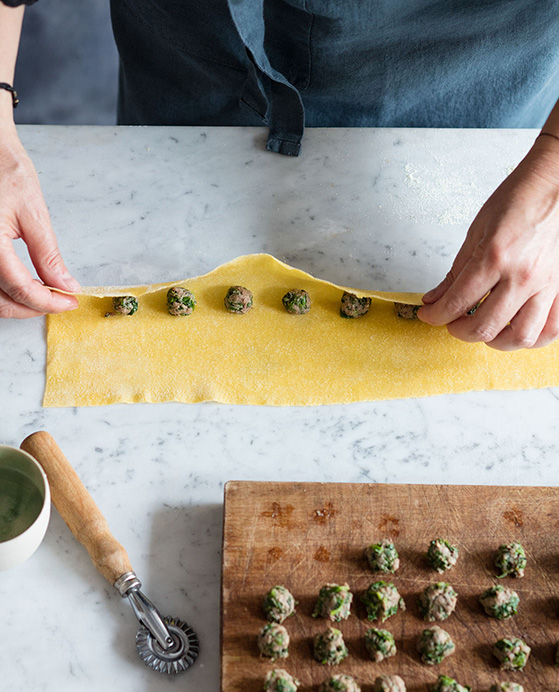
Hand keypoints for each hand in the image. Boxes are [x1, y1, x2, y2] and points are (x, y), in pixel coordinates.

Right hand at [0, 132, 78, 317]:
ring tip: (46, 294)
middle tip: (61, 301)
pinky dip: (5, 292)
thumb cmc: (7, 172)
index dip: (48, 302)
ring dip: (18, 303)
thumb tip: (66, 285)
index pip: (19, 288)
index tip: (70, 301)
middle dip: (34, 308)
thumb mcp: (33, 213)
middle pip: (1, 302)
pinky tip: (25, 285)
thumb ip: (48, 255)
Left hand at [419, 135, 558, 349]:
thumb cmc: (517, 202)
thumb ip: (455, 271)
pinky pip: (551, 329)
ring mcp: (545, 286)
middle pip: (484, 327)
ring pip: (520, 337)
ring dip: (494, 341)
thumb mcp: (476, 232)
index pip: (456, 303)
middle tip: (450, 322)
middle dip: (457, 331)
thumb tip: (435, 298)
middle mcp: (522, 276)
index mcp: (494, 258)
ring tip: (482, 330)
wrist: (555, 186)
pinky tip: (514, 331)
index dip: (435, 316)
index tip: (428, 315)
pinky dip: (531, 339)